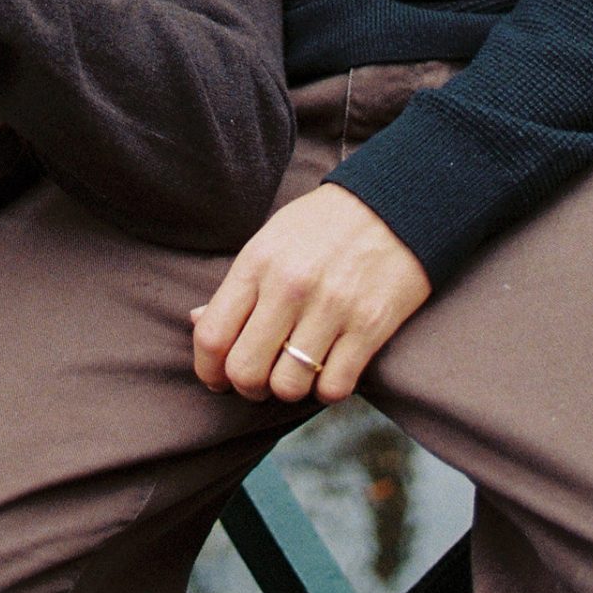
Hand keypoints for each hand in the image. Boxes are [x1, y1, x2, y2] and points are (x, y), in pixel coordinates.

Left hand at [191, 182, 430, 405]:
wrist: (395, 203)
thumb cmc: (324, 224)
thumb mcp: (270, 240)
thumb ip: (237, 286)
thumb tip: (197, 322)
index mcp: (258, 262)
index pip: (212, 335)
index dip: (207, 369)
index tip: (217, 376)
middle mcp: (289, 286)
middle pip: (245, 371)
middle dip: (246, 387)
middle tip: (259, 379)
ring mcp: (331, 308)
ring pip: (288, 387)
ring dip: (289, 389)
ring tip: (296, 371)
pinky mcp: (369, 326)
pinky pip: (334, 387)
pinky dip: (327, 389)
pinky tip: (329, 368)